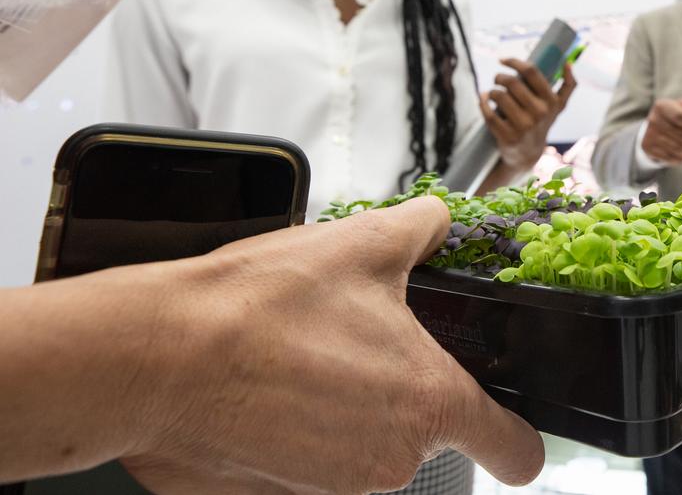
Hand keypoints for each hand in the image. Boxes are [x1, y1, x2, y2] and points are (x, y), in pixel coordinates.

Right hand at [121, 197, 544, 492]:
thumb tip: (439, 219)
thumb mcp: (363, 243)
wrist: (159, 358)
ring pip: (365, 445)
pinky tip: (270, 386)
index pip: (513, 448)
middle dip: (396, 391)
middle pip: (423, 432)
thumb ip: (423, 230)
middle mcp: (393, 458)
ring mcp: (336, 487)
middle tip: (352, 344)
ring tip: (302, 357)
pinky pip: (312, 462)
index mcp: (430, 399)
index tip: (508, 426)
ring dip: (345, 408)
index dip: (516, 436)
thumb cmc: (261, 306)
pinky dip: (298, 431)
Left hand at [482, 58, 576, 170]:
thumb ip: (568, 85)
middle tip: (497, 79)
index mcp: (551, 101)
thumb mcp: (559, 106)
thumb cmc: (542, 121)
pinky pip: (489, 113)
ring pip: (499, 95)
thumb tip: (568, 62)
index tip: (502, 60)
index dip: (514, 62)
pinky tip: (484, 99)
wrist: (529, 153)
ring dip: (492, 91)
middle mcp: (539, 113)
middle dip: (499, 77)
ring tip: (492, 93)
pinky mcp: (507, 136)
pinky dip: (483, 102)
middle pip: (512, 82)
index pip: (531, 72)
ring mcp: (523, 126)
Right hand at [641, 93, 681, 165]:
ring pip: (675, 148)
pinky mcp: (648, 147)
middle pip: (679, 134)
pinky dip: (681, 159)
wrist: (654, 126)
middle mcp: (654, 119)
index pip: (680, 117)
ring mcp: (650, 135)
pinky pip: (669, 158)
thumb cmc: (674, 114)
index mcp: (663, 106)